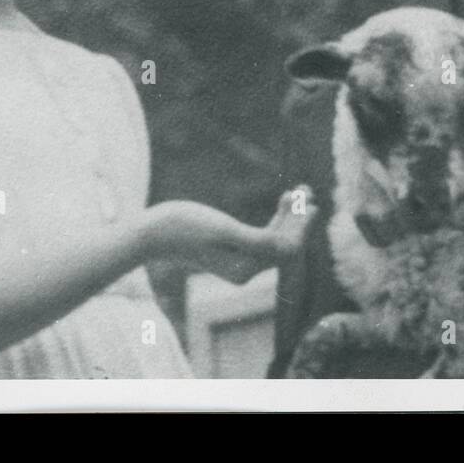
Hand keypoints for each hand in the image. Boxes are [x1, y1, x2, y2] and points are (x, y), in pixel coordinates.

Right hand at [146, 187, 316, 284]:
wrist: (152, 233)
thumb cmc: (184, 227)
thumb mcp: (222, 230)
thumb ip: (255, 241)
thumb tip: (285, 246)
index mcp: (245, 270)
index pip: (286, 251)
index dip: (302, 228)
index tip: (311, 203)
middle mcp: (246, 271)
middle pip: (284, 246)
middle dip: (298, 220)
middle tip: (308, 191)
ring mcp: (240, 263)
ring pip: (276, 240)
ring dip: (289, 217)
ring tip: (298, 191)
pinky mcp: (233, 252)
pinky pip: (264, 237)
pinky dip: (276, 219)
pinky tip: (283, 200)